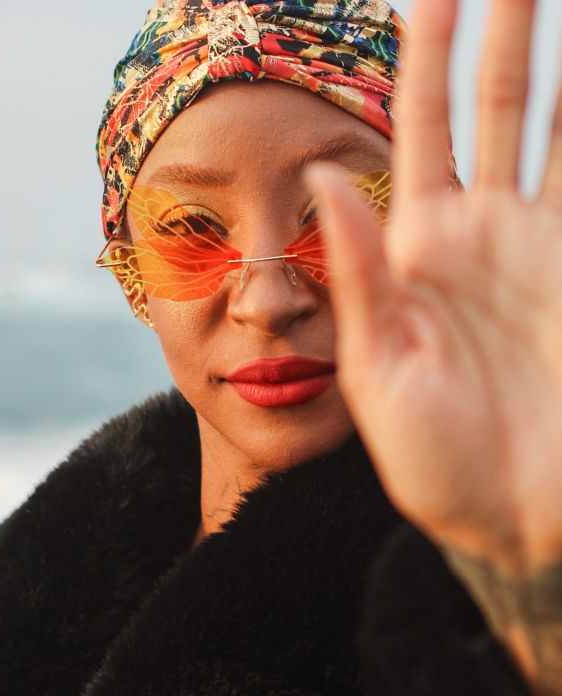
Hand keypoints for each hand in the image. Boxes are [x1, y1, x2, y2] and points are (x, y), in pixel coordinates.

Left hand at [305, 0, 561, 574]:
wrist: (507, 516)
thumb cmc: (433, 457)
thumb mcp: (378, 367)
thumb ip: (358, 271)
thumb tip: (318, 176)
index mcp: (415, 251)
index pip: (418, 128)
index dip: (422, 57)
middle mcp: (479, 234)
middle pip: (493, 106)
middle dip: (502, 30)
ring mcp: (540, 248)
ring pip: (558, 128)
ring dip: (560, 64)